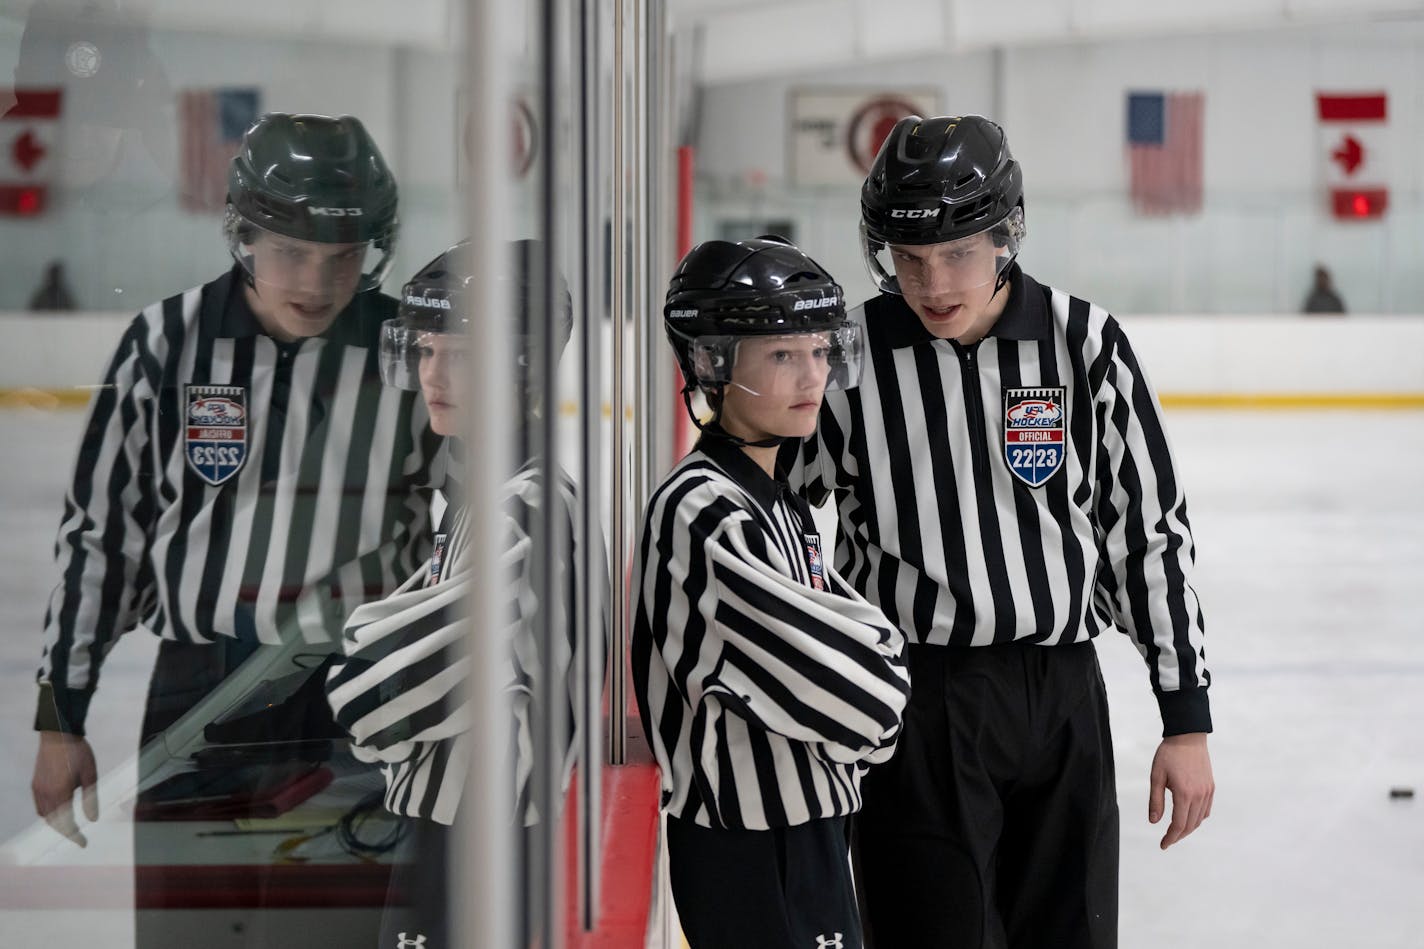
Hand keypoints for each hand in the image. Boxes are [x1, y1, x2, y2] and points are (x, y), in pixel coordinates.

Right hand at [32, 731, 98, 847]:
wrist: (58, 733)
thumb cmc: (77, 752)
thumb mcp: (90, 775)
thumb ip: (90, 799)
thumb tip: (92, 819)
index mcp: (60, 793)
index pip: (66, 822)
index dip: (74, 836)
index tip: (83, 844)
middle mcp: (46, 794)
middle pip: (53, 822)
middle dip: (65, 832)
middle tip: (78, 837)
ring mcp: (38, 789)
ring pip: (44, 815)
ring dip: (56, 823)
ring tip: (69, 826)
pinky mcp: (35, 783)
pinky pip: (40, 806)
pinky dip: (47, 814)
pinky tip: (57, 811)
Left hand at [1148, 732, 1212, 849]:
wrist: (1188, 737)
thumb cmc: (1168, 754)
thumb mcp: (1156, 777)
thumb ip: (1155, 801)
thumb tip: (1154, 822)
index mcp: (1184, 794)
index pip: (1178, 824)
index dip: (1170, 838)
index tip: (1163, 845)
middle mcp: (1199, 796)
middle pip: (1190, 825)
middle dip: (1178, 836)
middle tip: (1167, 841)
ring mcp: (1207, 792)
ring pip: (1200, 819)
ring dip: (1188, 828)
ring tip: (1176, 831)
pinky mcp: (1211, 787)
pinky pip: (1206, 810)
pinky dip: (1197, 818)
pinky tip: (1188, 818)